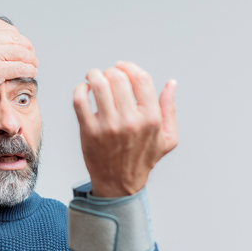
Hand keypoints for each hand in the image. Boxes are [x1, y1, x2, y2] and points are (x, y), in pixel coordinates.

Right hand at [0, 16, 37, 126]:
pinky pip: (19, 66)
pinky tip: (32, 72)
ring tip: (33, 63)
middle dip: (24, 45)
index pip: (0, 26)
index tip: (16, 41)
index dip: (12, 34)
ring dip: (30, 58)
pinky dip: (29, 69)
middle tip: (29, 53)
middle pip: (13, 37)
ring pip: (20, 51)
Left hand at [72, 61, 177, 197]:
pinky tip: (83, 90)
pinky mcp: (89, 132)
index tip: (120, 66)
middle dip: (110, 71)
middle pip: (117, 78)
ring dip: (94, 75)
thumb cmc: (143, 159)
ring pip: (98, 85)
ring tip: (93, 77)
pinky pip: (80, 101)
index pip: (141, 79)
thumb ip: (170, 109)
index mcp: (151, 119)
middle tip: (106, 74)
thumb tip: (171, 83)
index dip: (129, 67)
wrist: (119, 184)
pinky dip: (80, 89)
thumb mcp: (167, 138)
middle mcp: (130, 121)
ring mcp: (108, 126)